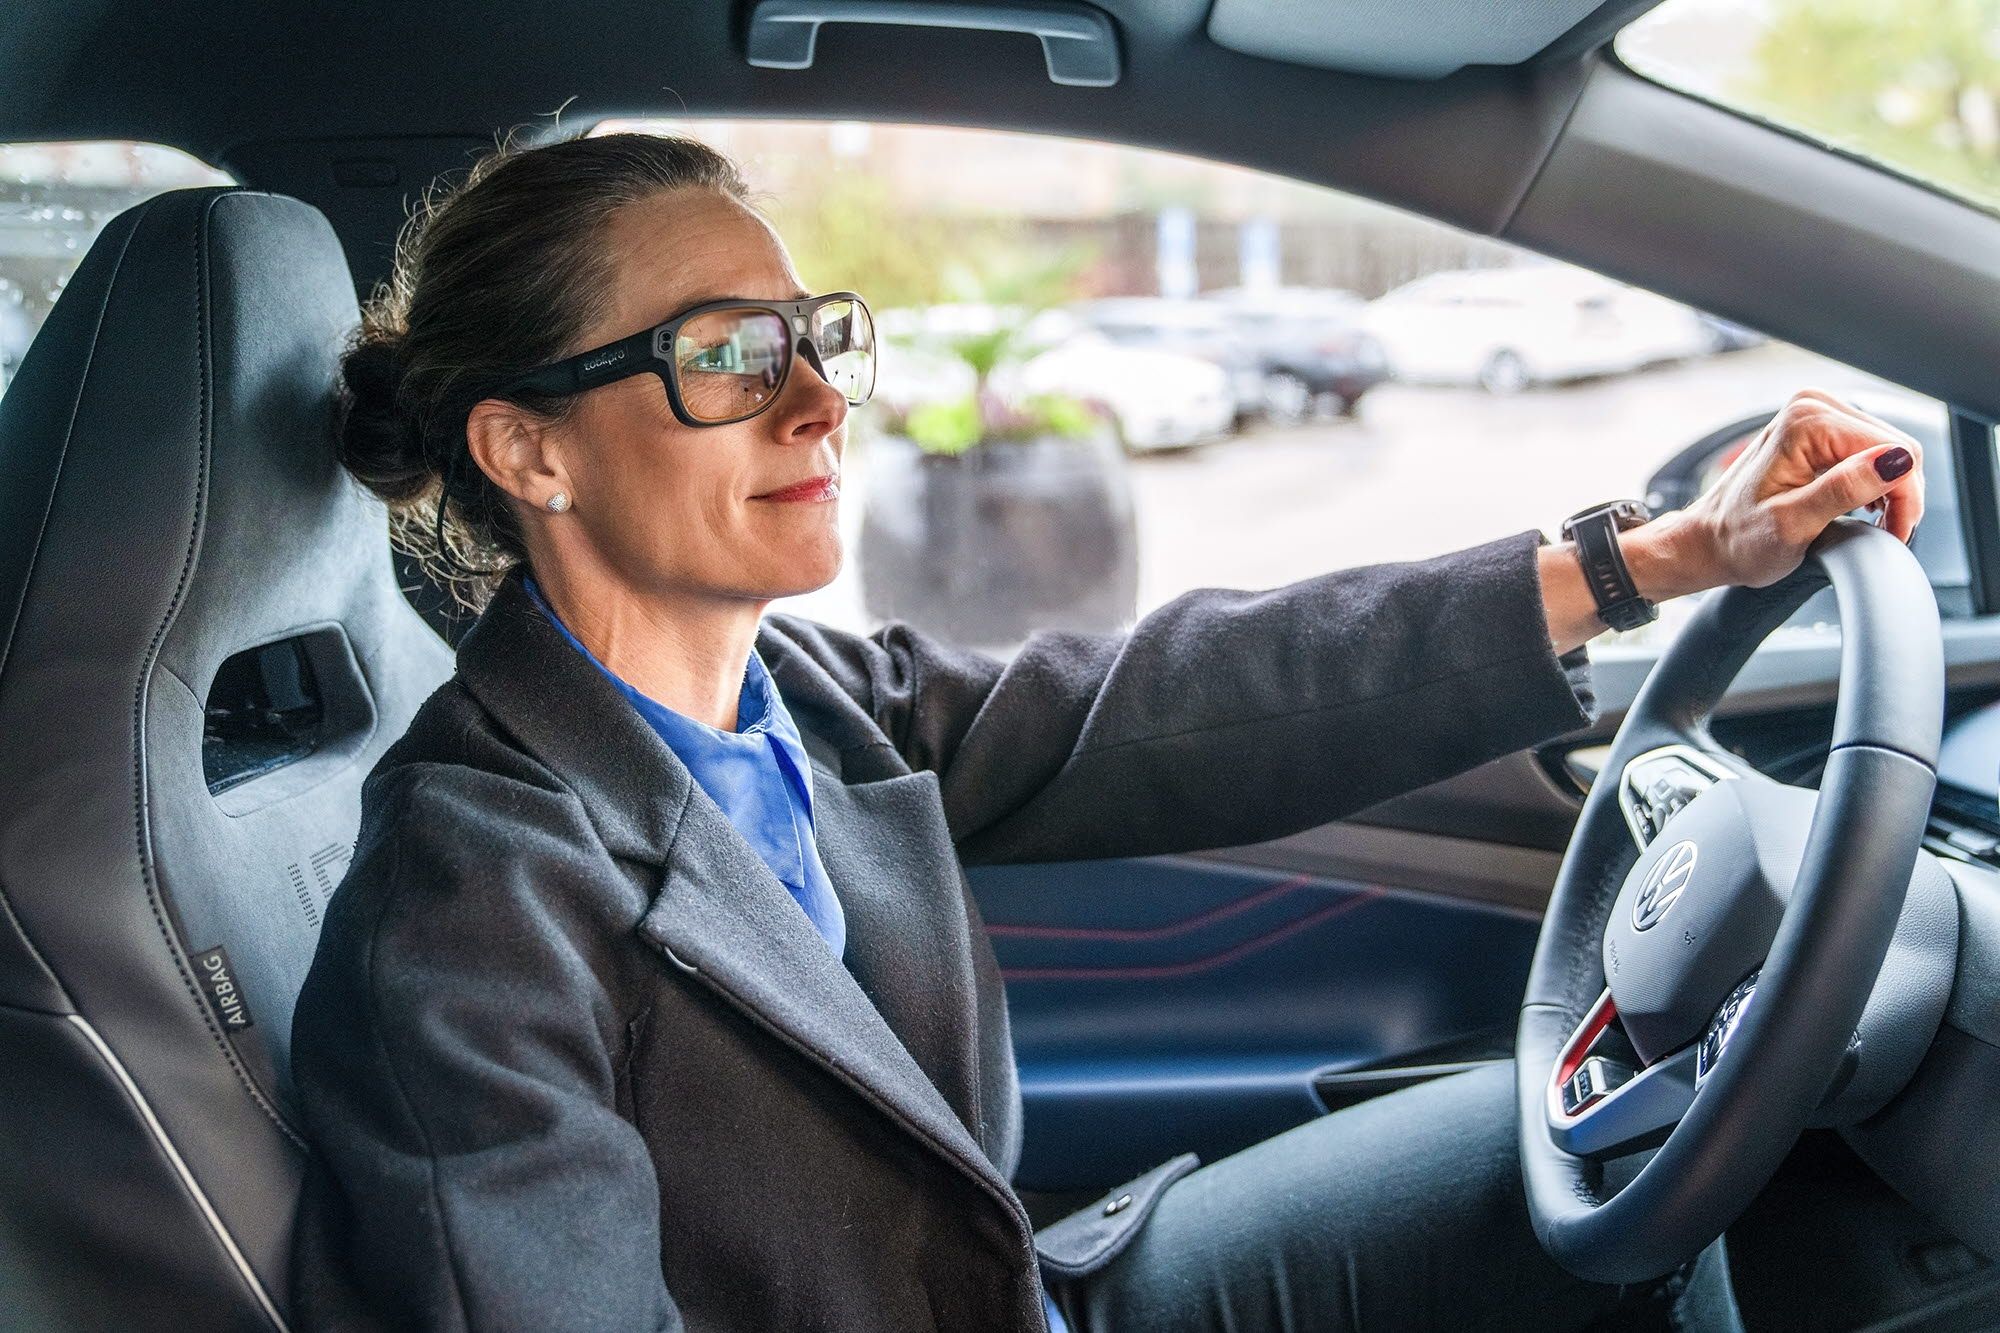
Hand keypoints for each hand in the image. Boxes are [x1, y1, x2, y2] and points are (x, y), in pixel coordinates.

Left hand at [1626, 388, 1926, 600]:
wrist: (1708, 541)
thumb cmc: (1740, 539)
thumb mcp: (1793, 525)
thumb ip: (1843, 490)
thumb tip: (1895, 461)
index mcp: (1807, 422)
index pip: (1896, 452)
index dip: (1905, 498)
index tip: (1893, 534)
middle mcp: (1813, 406)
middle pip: (1897, 447)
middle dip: (1899, 494)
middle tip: (1884, 533)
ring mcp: (1817, 414)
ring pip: (1889, 451)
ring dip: (1888, 490)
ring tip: (1869, 523)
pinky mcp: (1821, 428)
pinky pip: (1871, 452)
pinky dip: (1874, 483)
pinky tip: (1859, 507)